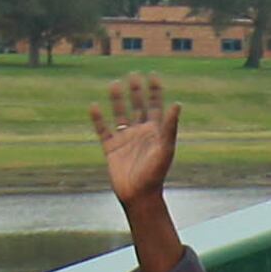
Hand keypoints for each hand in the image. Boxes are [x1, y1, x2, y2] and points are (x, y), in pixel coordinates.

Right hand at [92, 79, 185, 271]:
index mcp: (155, 132)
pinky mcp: (111, 149)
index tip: (152, 75)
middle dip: (136, 91)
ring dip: (117, 100)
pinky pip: (103, 130)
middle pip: (138, 106)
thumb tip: (177, 104)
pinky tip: (93, 106)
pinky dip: (97, 119)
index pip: (156, 106)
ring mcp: (125, 140)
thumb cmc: (155, 174)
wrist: (139, 196)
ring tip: (114, 83)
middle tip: (133, 74)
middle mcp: (140, 133)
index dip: (155, 91)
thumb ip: (169, 127)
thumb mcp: (165, 149)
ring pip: (120, 114)